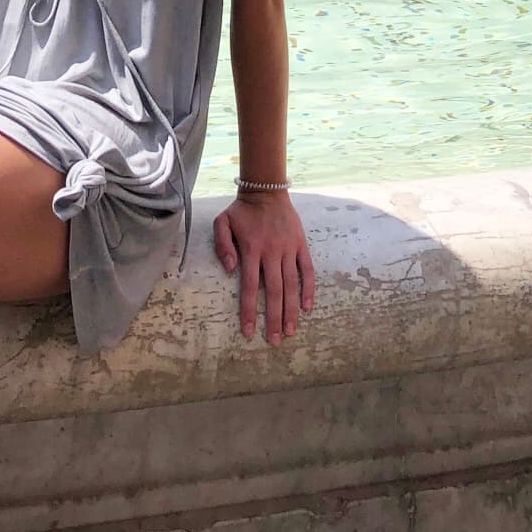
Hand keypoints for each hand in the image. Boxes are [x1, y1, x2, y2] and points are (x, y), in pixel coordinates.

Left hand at [213, 190, 315, 345]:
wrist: (266, 190)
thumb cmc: (242, 211)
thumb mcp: (222, 222)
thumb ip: (222, 245)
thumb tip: (230, 269)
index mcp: (252, 249)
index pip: (250, 287)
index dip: (249, 311)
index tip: (249, 332)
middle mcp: (272, 252)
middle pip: (274, 291)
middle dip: (274, 318)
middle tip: (274, 341)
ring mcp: (288, 249)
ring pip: (291, 285)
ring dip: (291, 310)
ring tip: (290, 332)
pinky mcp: (301, 245)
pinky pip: (308, 270)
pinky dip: (308, 289)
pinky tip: (307, 308)